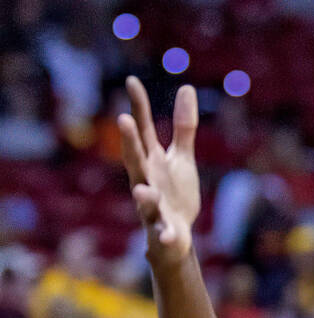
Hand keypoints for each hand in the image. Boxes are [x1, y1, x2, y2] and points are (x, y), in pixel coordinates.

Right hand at [117, 76, 199, 266]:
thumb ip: (183, 127)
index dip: (138, 107)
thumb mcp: (181, 158)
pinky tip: (169, 236)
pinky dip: (166, 234)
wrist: (175, 236)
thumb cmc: (174, 193)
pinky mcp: (164, 229)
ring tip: (141, 189)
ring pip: (144, 199)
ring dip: (143, 194)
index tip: (132, 81)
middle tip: (124, 120)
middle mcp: (146, 180)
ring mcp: (152, 206)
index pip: (143, 131)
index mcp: (151, 161)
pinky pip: (163, 232)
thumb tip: (186, 88)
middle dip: (130, 142)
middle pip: (135, 160)